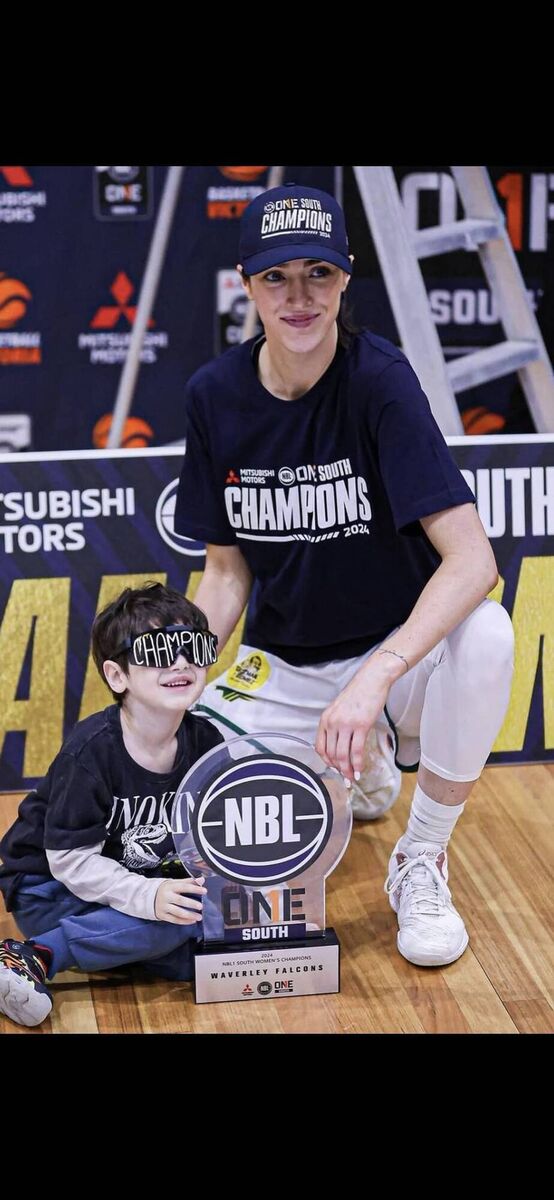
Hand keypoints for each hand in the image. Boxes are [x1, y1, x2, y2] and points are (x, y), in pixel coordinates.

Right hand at [154, 876, 206, 923]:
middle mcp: (166, 896)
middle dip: (191, 903)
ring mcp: (163, 906)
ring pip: (177, 912)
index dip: (194, 888)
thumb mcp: (175, 883)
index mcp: (170, 886)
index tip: (204, 891)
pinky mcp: (162, 915)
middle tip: (201, 906)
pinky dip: (184, 921)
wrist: (147, 897)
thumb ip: (189, 881)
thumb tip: (202, 880)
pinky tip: (192, 921)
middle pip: (180, 900)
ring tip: (199, 917)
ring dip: (189, 915)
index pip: (184, 887)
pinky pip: (174, 920)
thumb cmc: (166, 889)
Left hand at [315, 664, 392, 781]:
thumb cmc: (358, 694)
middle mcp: (332, 723)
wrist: (372, 680)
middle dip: (339, 770)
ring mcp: (346, 724)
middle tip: (346, 778)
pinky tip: (360, 770)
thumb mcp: (339, 709)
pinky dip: (358, 764)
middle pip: (331, 754)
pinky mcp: (361, 726)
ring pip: (343, 755)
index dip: (327, 762)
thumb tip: (339, 745)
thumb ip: (336, 725)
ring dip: (348, 770)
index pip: (320, 747)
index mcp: (325, 719)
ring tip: (353, 778)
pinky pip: (357, 750)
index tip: (334, 769)